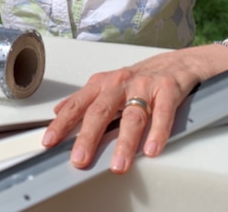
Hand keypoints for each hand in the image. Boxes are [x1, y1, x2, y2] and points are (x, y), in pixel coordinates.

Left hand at [41, 46, 220, 173]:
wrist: (178, 62)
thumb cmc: (142, 77)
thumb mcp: (109, 84)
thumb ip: (85, 99)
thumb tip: (58, 111)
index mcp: (104, 83)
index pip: (78, 104)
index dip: (62, 123)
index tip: (49, 141)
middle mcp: (122, 83)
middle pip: (101, 111)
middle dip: (88, 136)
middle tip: (80, 158)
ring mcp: (145, 86)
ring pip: (133, 115)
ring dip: (125, 142)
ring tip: (118, 164)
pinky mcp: (169, 89)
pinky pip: (163, 113)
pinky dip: (157, 132)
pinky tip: (151, 149)